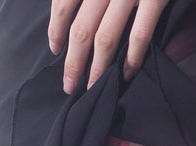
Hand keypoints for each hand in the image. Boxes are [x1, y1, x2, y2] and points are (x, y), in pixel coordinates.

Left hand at [48, 0, 172, 94]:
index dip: (55, 29)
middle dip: (73, 61)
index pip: (62, 3)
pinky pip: (141, 33)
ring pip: (105, 37)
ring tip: (93, 87)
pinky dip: (132, 57)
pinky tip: (125, 74)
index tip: (55, 47)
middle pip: (81, 29)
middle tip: (69, 84)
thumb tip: (71, 6)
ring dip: (97, 68)